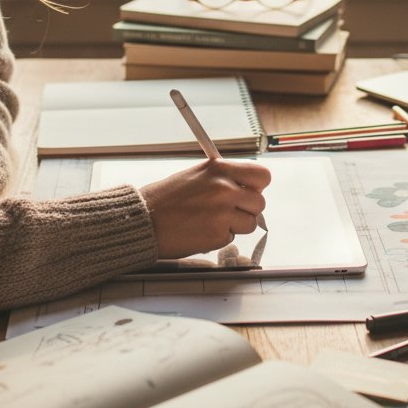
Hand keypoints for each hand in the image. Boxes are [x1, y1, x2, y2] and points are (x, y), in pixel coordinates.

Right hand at [140, 159, 270, 258]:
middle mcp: (225, 189)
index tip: (249, 191)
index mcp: (220, 169)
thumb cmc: (167, 197)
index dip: (258, 186)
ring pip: (250, 223)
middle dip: (247, 209)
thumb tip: (247, 188)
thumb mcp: (198, 175)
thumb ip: (224, 179)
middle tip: (229, 210)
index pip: (262, 175)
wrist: (145, 219)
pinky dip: (220, 237)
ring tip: (213, 220)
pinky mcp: (217, 235)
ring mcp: (222, 213)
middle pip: (259, 203)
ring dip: (236, 225)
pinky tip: (202, 229)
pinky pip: (232, 238)